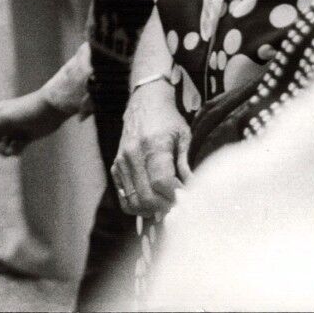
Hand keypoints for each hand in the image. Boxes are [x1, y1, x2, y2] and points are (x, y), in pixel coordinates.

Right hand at [0, 89, 74, 158]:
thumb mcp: (4, 119)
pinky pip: (15, 149)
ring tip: (11, 147)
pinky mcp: (25, 138)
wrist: (50, 110)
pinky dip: (16, 149)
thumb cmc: (25, 110)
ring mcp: (14, 131)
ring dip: (4, 149)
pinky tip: (22, 144)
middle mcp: (3, 122)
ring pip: (2, 146)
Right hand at [112, 78, 191, 216]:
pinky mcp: (115, 167)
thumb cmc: (168, 120)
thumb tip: (197, 192)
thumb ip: (187, 165)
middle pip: (147, 197)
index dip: (176, 197)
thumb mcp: (184, 137)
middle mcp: (132, 155)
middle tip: (180, 206)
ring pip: (134, 202)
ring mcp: (121, 162)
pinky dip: (138, 206)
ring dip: (152, 210)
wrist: (144, 103)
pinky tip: (152, 201)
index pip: (161, 183)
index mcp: (152, 145)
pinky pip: (123, 198)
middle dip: (166, 207)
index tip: (189, 199)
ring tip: (167, 205)